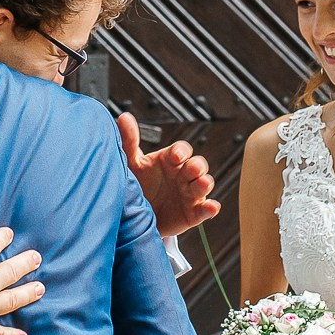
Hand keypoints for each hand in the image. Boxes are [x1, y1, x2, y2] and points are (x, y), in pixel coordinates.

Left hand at [117, 112, 220, 236]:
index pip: (181, 149)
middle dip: (198, 166)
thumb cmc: (138, 184)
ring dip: (205, 183)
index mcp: (170, 160)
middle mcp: (183, 175)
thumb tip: (123, 117)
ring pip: (204, 184)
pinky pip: (205, 210)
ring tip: (202, 184)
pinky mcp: (193, 213)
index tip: (176, 156)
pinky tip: (211, 207)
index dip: (181, 151)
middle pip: (198, 164)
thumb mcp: (132, 163)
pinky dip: (210, 208)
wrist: (136, 216)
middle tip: (192, 169)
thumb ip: (129, 141)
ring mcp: (190, 193)